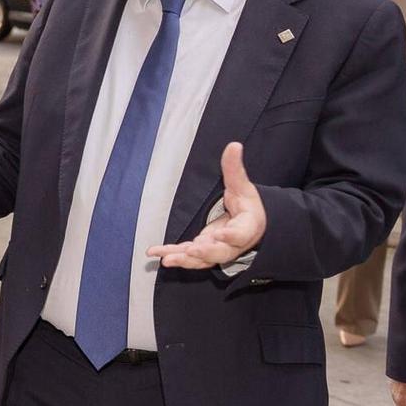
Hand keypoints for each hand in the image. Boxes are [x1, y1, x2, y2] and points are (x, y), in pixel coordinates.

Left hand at [147, 142, 265, 268]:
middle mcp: (232, 244)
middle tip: (191, 250)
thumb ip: (235, 169)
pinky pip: (188, 258)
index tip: (221, 234)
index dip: (231, 236)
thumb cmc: (247, 206)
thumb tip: (234, 145)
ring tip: (166, 259)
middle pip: (221, 252)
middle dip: (205, 252)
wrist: (249, 226)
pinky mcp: (203, 253)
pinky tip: (155, 254)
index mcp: (246, 227)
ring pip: (202, 260)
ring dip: (184, 260)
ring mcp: (217, 250)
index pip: (240, 234)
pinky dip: (172, 255)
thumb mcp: (242, 186)